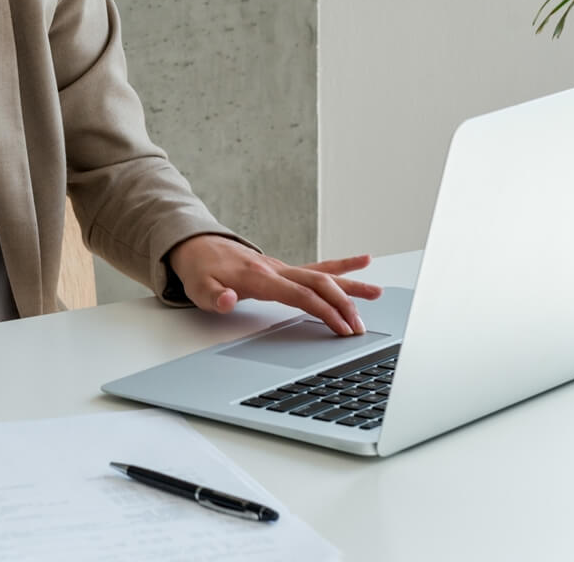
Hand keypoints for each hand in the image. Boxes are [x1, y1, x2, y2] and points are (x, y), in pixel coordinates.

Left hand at [165, 234, 381, 335]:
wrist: (196, 245)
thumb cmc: (198, 270)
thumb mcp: (198, 288)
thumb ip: (214, 297)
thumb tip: (228, 299)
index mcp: (259, 277)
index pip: (300, 295)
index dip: (324, 311)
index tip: (342, 327)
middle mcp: (275, 269)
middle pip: (319, 284)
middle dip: (343, 304)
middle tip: (361, 326)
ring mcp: (282, 267)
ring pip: (323, 273)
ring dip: (350, 284)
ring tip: (377, 292)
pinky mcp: (283, 269)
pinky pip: (317, 266)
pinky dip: (341, 265)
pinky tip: (363, 261)